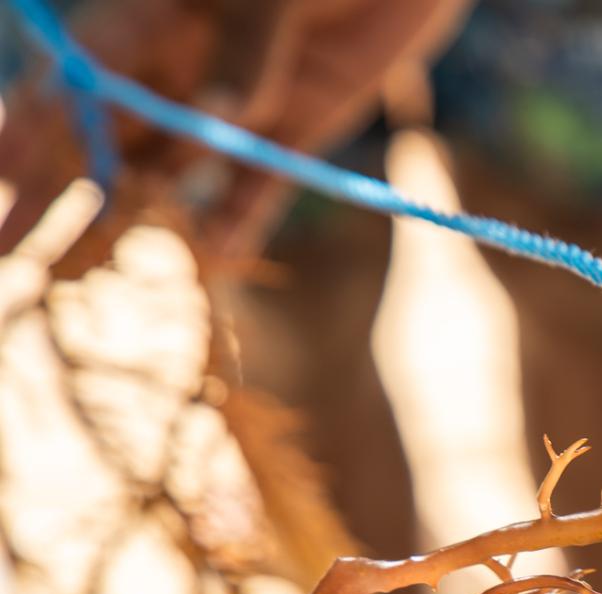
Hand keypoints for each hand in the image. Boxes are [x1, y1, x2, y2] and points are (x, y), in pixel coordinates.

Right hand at [0, 0, 472, 256]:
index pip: (77, 84)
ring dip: (129, 226)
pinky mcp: (294, 138)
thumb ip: (247, 51)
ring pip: (169, 178)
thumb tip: (217, 114)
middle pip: (106, 144)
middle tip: (11, 259)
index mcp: (151, 23)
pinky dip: (235, 227)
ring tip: (79, 280)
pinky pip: (255, 193)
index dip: (31, 133)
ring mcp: (234, 110)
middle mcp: (181, 73)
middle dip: (55, 199)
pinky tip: (210, 264)